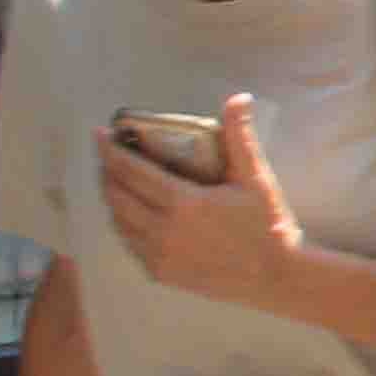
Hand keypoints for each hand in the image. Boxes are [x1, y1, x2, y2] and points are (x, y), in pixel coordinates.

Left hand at [98, 97, 304, 311]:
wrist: (277, 278)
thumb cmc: (267, 224)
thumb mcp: (255, 178)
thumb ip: (239, 137)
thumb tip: (238, 97)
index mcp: (182, 202)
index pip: (131, 171)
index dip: (110, 151)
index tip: (98, 135)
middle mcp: (162, 230)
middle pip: (116, 195)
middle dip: (106, 172)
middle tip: (108, 156)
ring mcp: (158, 254)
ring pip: (118, 222)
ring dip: (112, 199)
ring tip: (116, 183)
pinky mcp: (161, 273)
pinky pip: (130, 244)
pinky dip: (124, 225)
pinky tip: (132, 216)